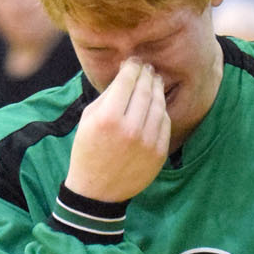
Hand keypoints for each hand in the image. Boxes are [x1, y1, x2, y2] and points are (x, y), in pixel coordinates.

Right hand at [64, 60, 169, 202]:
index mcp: (108, 118)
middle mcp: (130, 128)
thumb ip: (107, 96)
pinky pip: (165, 123)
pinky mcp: (159, 152)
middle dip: (146, 75)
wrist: (97, 191)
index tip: (133, 61)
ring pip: (159, 105)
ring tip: (154, 81)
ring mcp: (148, 142)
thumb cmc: (88, 150)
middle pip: (145, 90)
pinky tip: (157, 103)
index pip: (127, 81)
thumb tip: (126, 75)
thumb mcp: (88, 119)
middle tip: (147, 68)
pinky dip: (162, 110)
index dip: (132, 67)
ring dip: (157, 90)